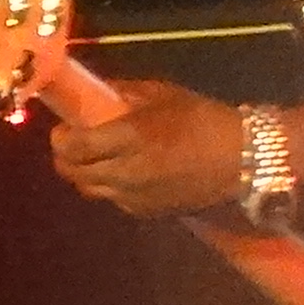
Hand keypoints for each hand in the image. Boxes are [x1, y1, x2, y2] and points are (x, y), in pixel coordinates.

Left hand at [49, 77, 249, 218]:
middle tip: (73, 145)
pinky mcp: (146, 211)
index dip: (59, 138)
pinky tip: (125, 175)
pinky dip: (110, 187)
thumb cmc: (204, 119)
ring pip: (89, 189)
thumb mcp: (165, 95)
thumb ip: (126, 93)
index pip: (73, 146)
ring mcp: (134, 195)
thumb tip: (98, 93)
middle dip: (65, 158)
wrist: (244, 159)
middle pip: (73, 172)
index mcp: (129, 137)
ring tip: (96, 161)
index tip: (63, 129)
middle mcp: (125, 170)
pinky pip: (113, 200)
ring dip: (85, 174)